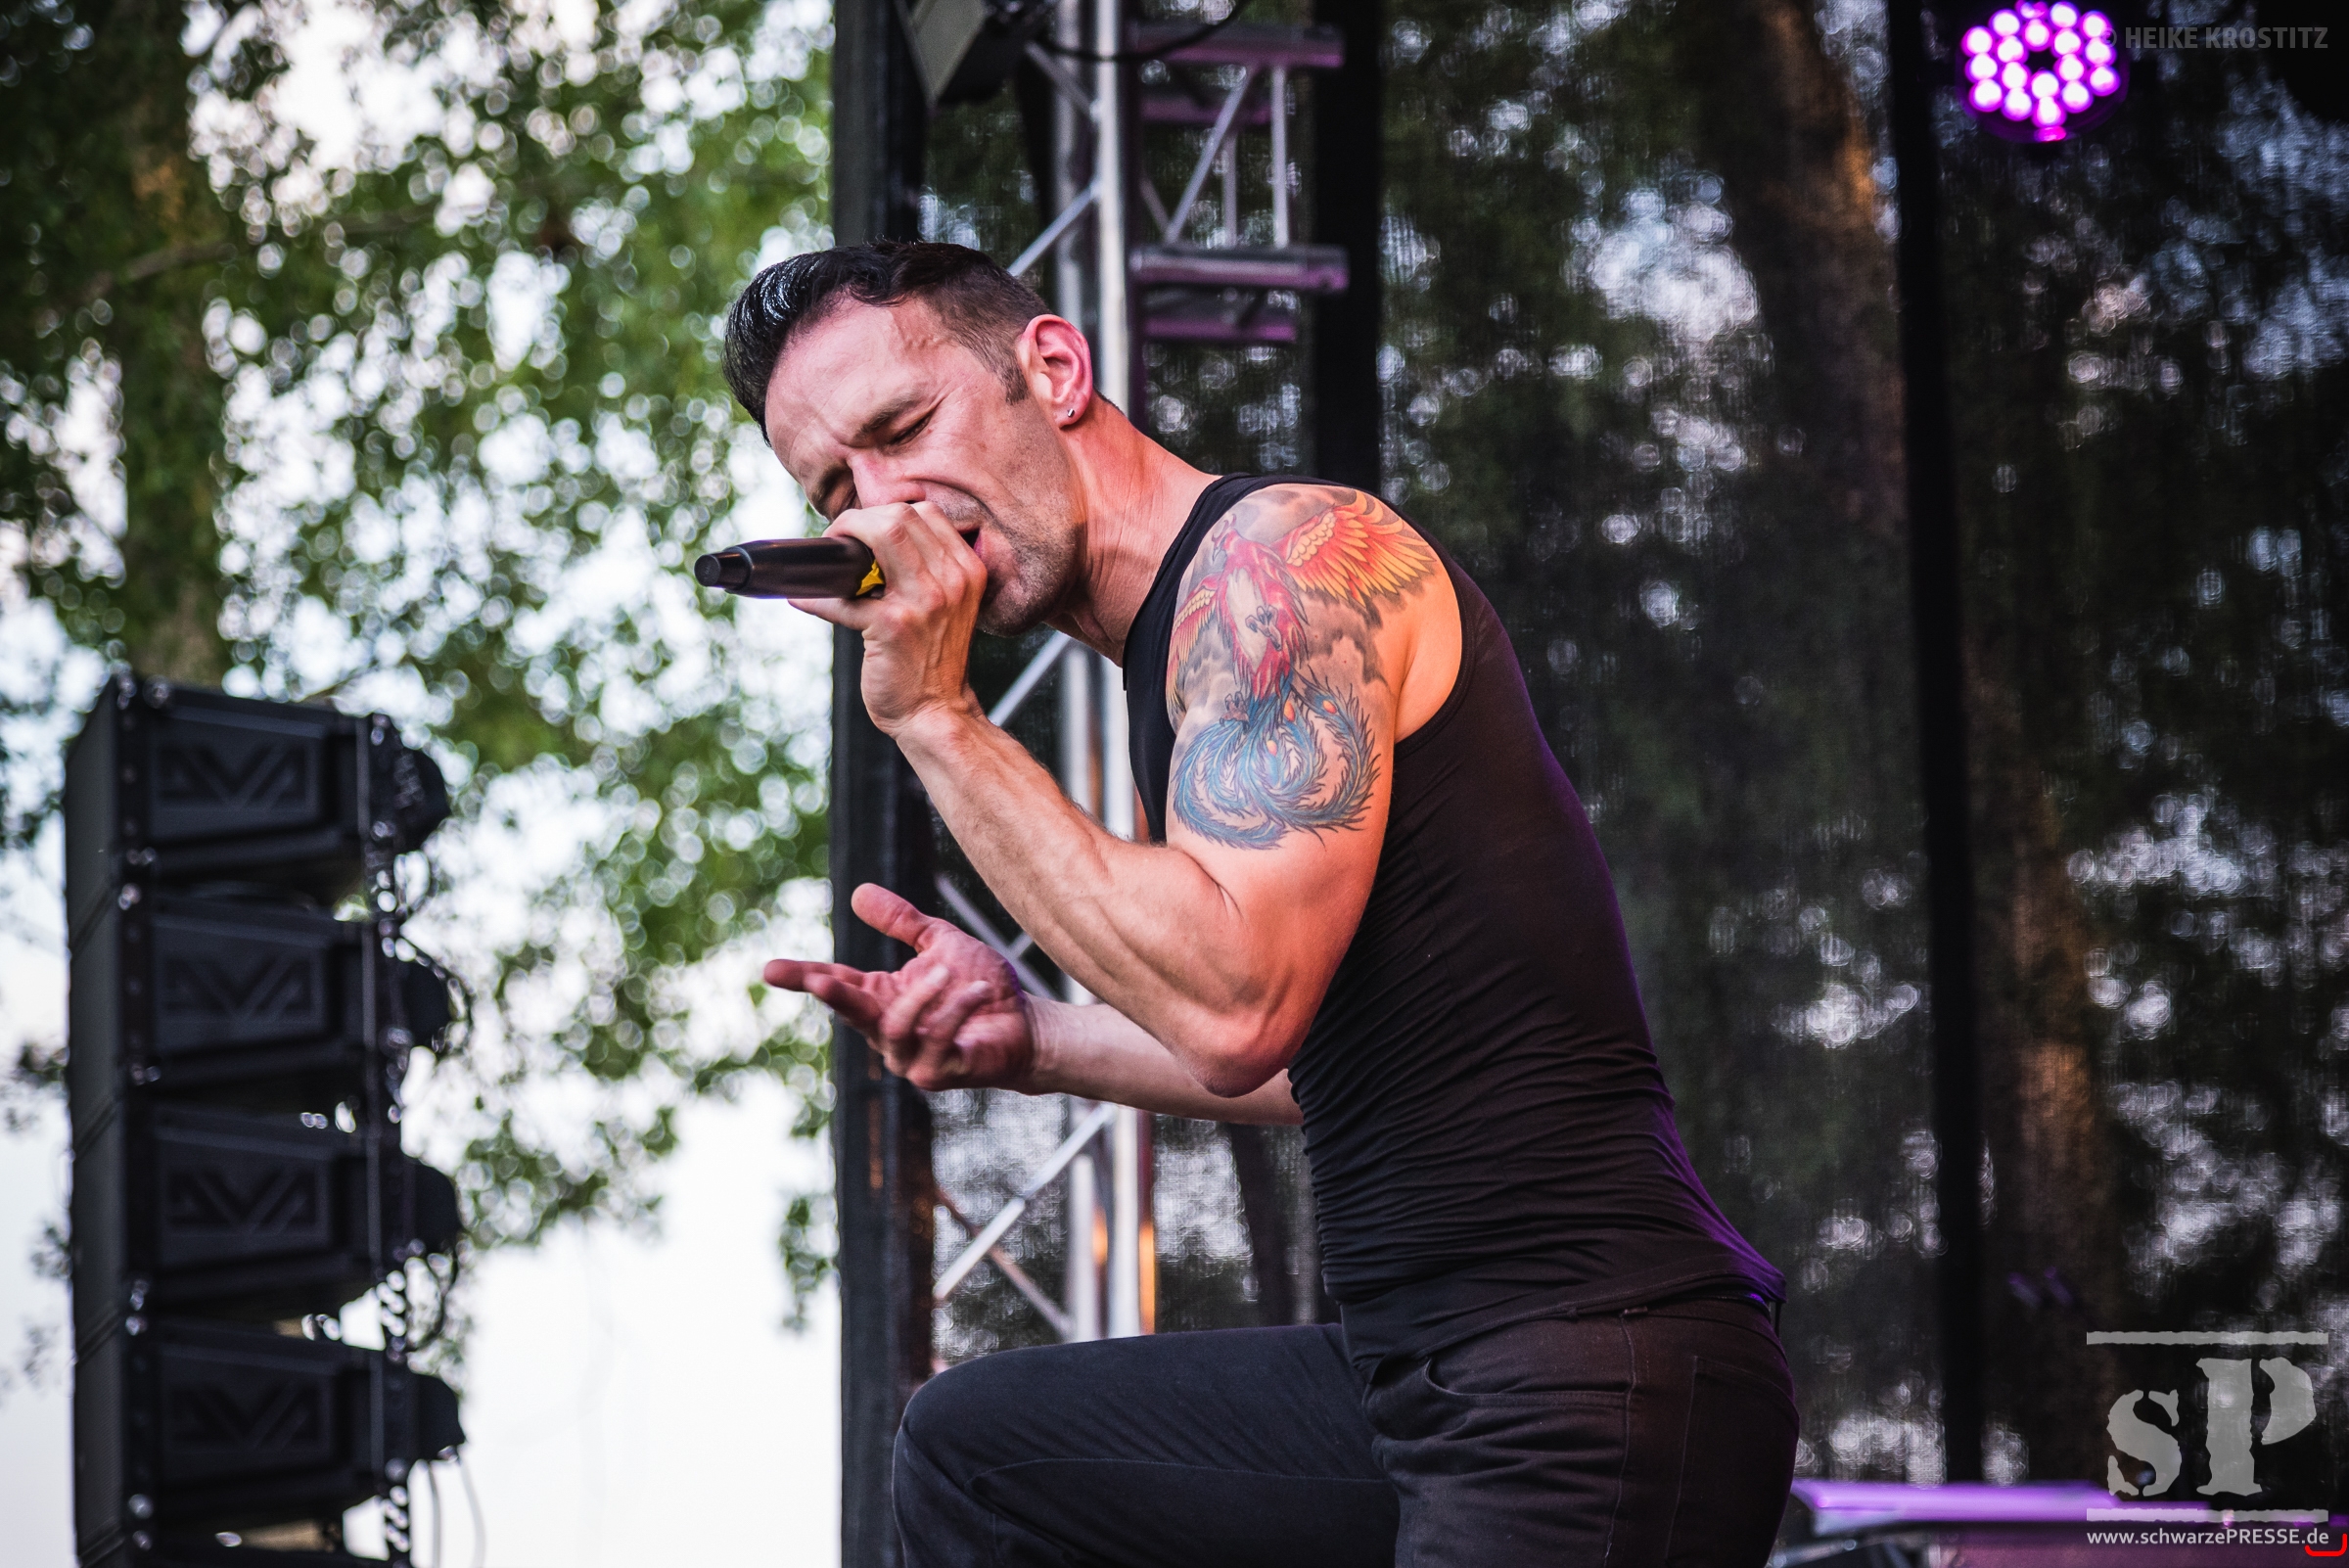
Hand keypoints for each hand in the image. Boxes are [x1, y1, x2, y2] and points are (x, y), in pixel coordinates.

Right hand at [762, 883, 1035, 1091]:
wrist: (1026, 1025)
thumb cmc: (981, 985)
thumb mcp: (940, 942)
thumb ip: (902, 922)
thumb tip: (858, 892)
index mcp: (881, 998)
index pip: (835, 985)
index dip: (802, 977)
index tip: (768, 969)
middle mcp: (887, 1031)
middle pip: (850, 1012)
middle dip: (833, 996)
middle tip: (817, 981)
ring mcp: (909, 1058)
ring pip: (895, 1026)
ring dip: (921, 995)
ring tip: (949, 971)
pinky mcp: (937, 1074)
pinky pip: (935, 1041)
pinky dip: (955, 1011)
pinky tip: (977, 991)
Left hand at [788, 501, 984, 736]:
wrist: (937, 713)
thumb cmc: (934, 660)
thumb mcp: (950, 606)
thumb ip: (927, 570)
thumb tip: (870, 536)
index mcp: (967, 571)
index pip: (926, 512)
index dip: (886, 513)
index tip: (865, 532)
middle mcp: (952, 580)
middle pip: (901, 515)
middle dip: (859, 520)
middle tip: (839, 542)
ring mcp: (925, 601)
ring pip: (881, 532)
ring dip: (843, 538)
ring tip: (830, 562)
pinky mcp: (892, 626)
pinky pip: (843, 596)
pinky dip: (815, 598)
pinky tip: (802, 599)